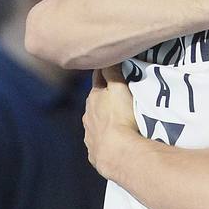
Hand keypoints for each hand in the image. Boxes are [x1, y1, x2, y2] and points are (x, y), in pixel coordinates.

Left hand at [83, 65, 138, 179]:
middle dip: (103, 97)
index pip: (99, 78)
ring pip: (94, 121)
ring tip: (115, 120)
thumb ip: (113, 73)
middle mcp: (87, 114)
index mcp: (94, 97)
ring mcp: (89, 134)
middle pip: (95, 101)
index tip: (112, 67)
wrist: (116, 152)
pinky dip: (103, 137)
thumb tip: (107, 56)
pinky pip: (97, 140)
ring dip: (102, 118)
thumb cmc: (121, 118)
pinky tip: (111, 140)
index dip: (105, 72)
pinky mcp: (94, 151)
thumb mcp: (120, 89)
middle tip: (116, 94)